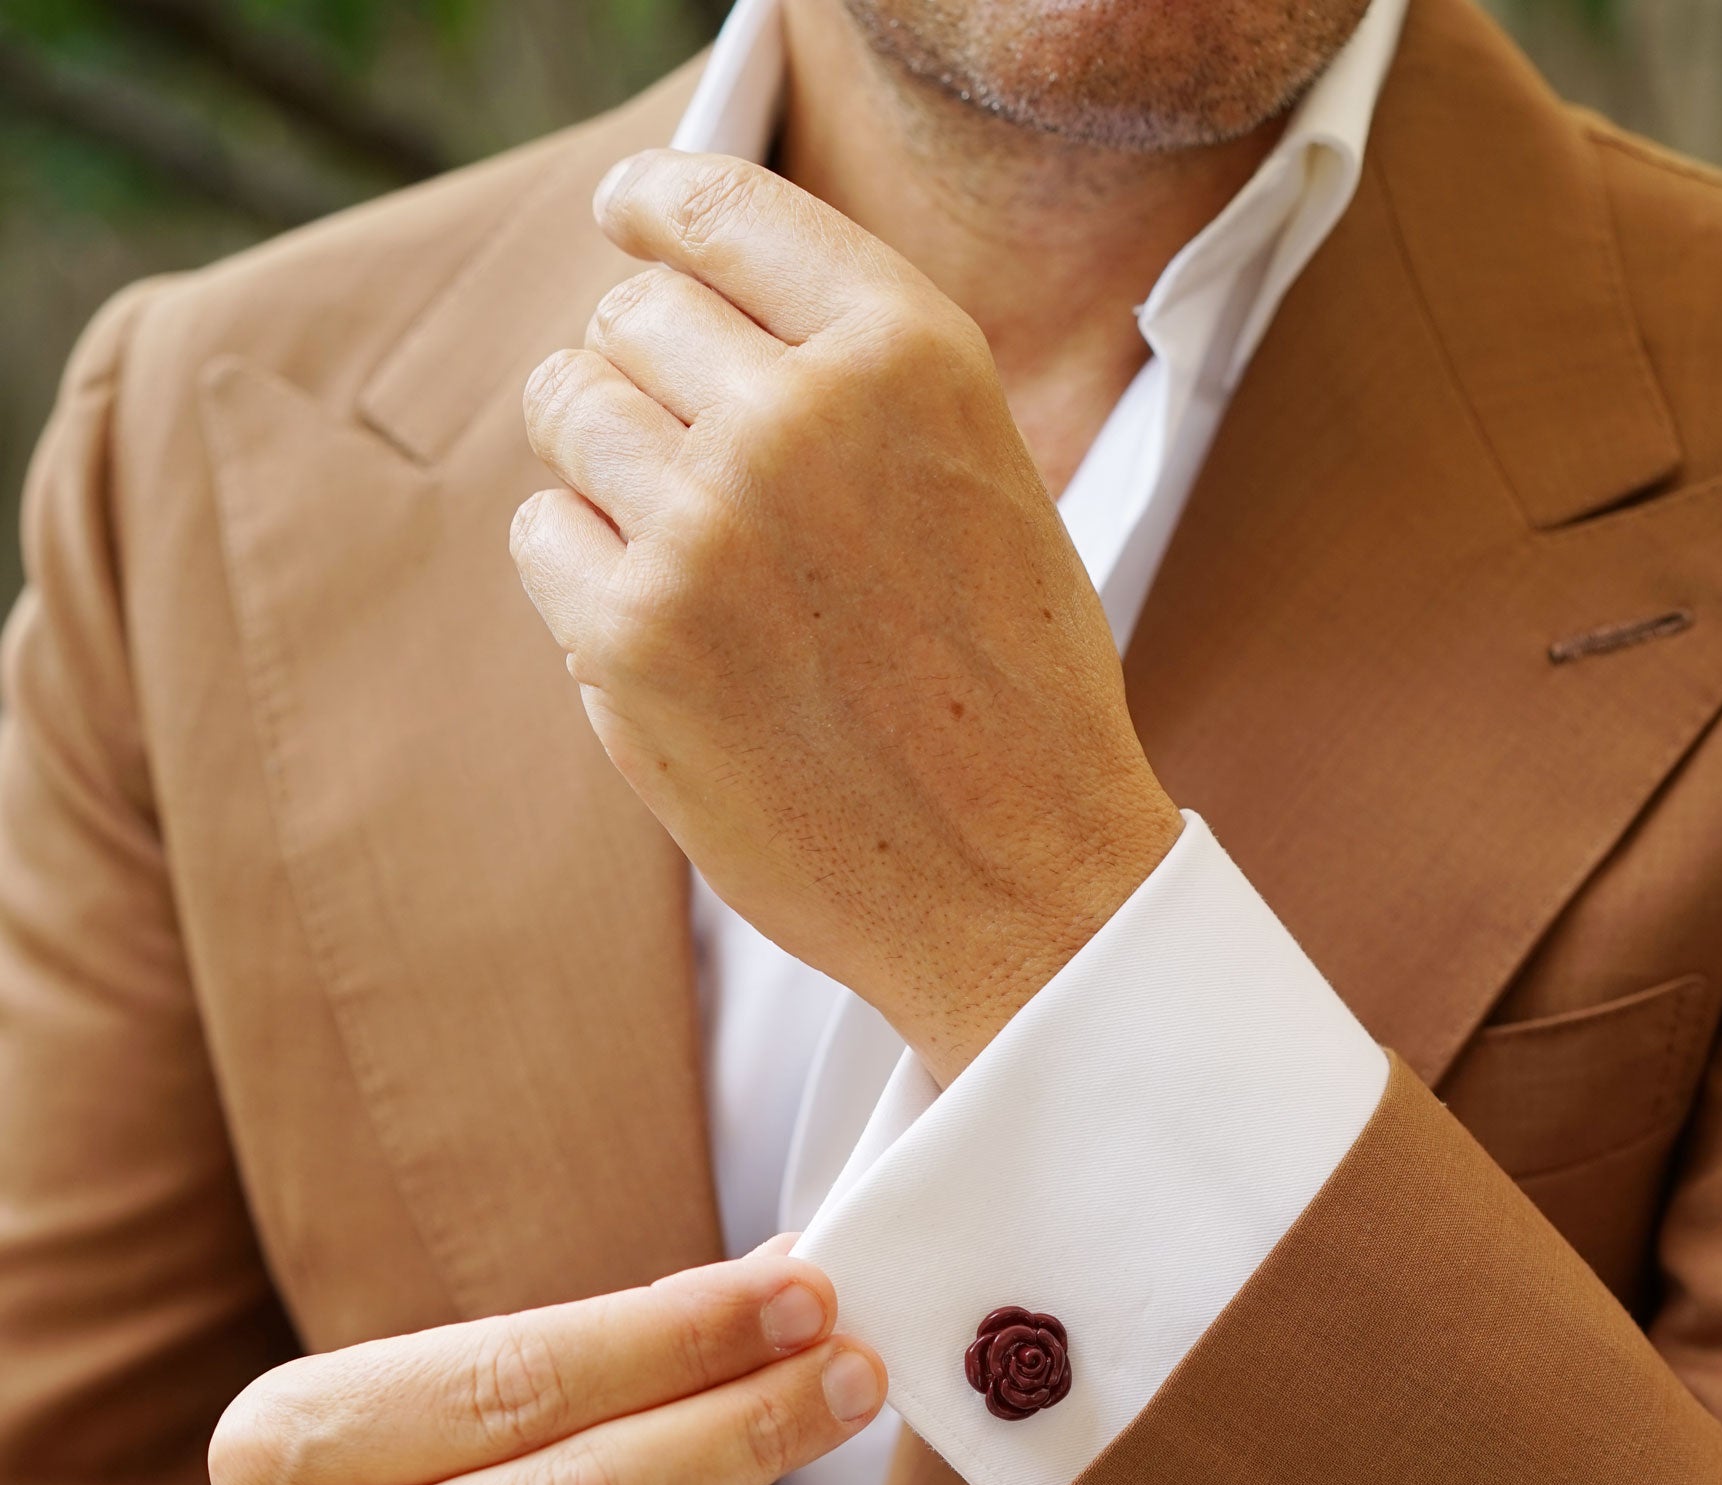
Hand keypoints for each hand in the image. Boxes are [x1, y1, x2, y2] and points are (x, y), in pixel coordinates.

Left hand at [510, 149, 1183, 1080]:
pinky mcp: (633, 639)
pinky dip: (582, 577)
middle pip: (631, 314)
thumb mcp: (980, 471)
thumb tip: (679, 291)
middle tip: (699, 472)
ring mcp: (704, 526)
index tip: (627, 220)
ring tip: (691, 557)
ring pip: (568, 408)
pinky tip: (672, 637)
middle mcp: (800, 416)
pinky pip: (542, 534)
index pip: (721, 206)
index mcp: (907, 352)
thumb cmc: (1008, 691)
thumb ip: (855, 370)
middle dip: (644, 376)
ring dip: (603, 468)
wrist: (1020, 883)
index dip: (654, 208)